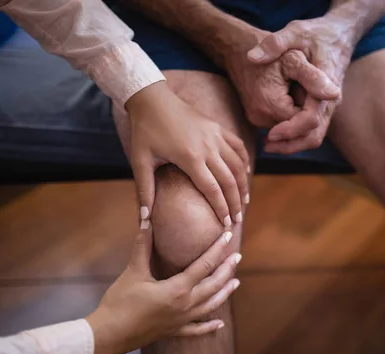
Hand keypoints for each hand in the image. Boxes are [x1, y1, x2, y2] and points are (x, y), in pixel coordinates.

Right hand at [86, 223, 240, 353]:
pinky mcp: (173, 332)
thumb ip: (142, 245)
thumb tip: (147, 218)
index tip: (228, 236)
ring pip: (210, 306)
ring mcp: (181, 321)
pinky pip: (196, 330)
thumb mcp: (132, 271)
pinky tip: (219, 325)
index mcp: (177, 289)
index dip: (218, 248)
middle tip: (237, 256)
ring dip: (224, 294)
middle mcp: (185, 305)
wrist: (107, 335)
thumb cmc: (120, 302)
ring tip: (236, 283)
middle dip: (227, 270)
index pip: (204, 265)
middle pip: (213, 285)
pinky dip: (209, 327)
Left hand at [126, 81, 248, 226]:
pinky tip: (244, 173)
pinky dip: (244, 161)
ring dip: (243, 184)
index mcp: (190, 157)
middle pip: (229, 180)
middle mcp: (208, 147)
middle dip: (235, 202)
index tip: (226, 224)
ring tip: (244, 201)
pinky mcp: (217, 127)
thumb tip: (143, 220)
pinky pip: (237, 146)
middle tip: (238, 220)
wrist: (152, 98)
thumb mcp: (140, 161)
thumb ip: (144, 191)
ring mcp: (215, 135)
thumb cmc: (144, 130)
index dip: (222, 209)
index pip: (212, 189)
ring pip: (238, 164)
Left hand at [247, 17, 354, 153]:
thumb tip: (252, 58)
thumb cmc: (317, 33)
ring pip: (313, 137)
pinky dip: (294, 135)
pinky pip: (311, 130)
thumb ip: (275, 44)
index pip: (310, 119)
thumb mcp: (296, 32)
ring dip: (291, 144)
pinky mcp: (323, 108)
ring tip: (267, 143)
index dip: (289, 129)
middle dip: (289, 145)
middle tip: (266, 145)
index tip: (269, 133)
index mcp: (326, 85)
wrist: (340, 34)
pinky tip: (274, 132)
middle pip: (314, 136)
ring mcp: (328, 107)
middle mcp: (331, 101)